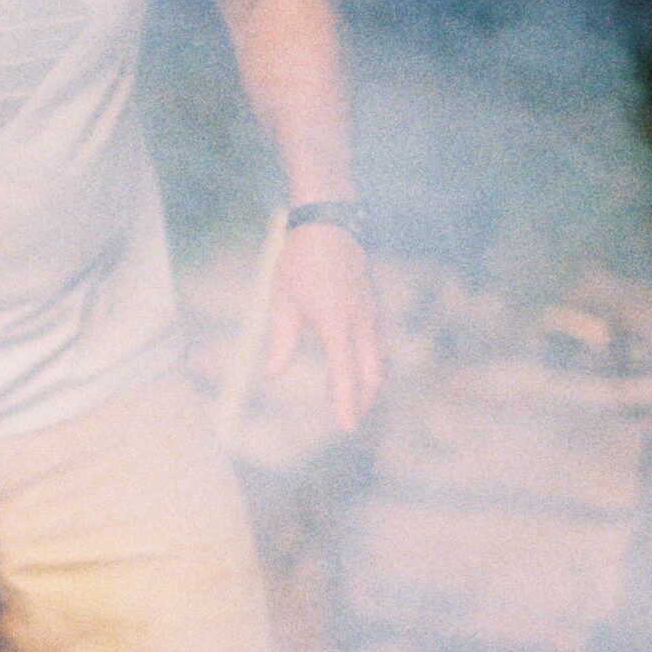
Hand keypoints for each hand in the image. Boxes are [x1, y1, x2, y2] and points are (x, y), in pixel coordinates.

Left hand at [263, 221, 383, 434]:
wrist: (329, 223)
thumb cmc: (301, 261)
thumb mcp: (282, 300)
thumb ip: (281, 341)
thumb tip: (272, 376)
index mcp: (335, 323)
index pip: (344, 375)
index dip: (346, 404)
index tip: (348, 427)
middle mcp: (360, 321)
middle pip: (371, 373)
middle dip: (364, 400)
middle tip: (352, 420)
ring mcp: (371, 312)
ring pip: (379, 359)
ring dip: (371, 383)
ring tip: (359, 400)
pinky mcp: (373, 305)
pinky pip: (378, 343)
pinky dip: (374, 363)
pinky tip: (364, 369)